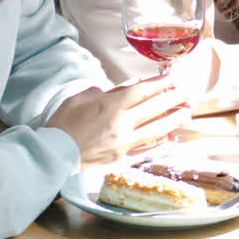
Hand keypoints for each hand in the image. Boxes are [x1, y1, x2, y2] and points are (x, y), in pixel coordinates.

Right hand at [45, 75, 191, 166]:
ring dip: (174, 120)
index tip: (172, 78)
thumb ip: (104, 92)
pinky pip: (148, 151)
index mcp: (111, 106)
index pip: (143, 91)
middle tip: (186, 93)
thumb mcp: (80, 98)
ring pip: (157, 130)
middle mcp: (122, 124)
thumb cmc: (62, 125)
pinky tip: (171, 140)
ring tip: (186, 113)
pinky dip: (162, 145)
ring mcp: (124, 144)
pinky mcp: (122, 160)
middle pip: (156, 108)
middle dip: (174, 98)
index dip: (161, 83)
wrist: (52, 155)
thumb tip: (121, 89)